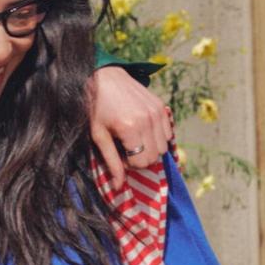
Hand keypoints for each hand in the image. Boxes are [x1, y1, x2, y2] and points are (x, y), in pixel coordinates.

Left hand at [89, 67, 174, 186]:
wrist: (105, 77)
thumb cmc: (96, 108)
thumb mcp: (99, 137)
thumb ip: (111, 163)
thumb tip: (118, 187)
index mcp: (131, 128)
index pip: (142, 162)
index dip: (130, 164)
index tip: (119, 155)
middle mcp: (148, 120)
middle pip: (155, 156)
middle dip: (141, 158)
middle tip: (127, 149)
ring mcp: (157, 112)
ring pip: (164, 147)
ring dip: (150, 149)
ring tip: (135, 140)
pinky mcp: (161, 106)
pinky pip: (168, 133)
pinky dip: (158, 137)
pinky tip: (143, 131)